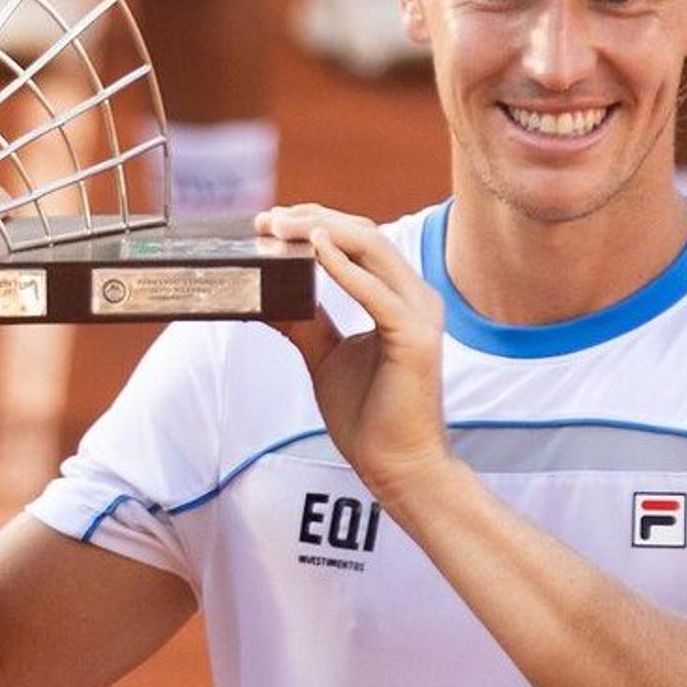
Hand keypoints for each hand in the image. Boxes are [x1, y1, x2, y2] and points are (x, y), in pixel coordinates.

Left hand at [260, 203, 453, 491]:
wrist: (397, 467)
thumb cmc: (369, 416)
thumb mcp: (324, 357)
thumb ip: (305, 322)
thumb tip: (267, 299)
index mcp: (399, 297)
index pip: (359, 241)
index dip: (315, 223)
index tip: (269, 222)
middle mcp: (415, 296)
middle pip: (364, 235)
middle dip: (313, 218)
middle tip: (266, 218)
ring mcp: (420, 314)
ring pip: (372, 250)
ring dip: (322, 231)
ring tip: (279, 227)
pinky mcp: (416, 338)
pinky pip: (376, 293)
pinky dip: (343, 267)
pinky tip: (313, 249)